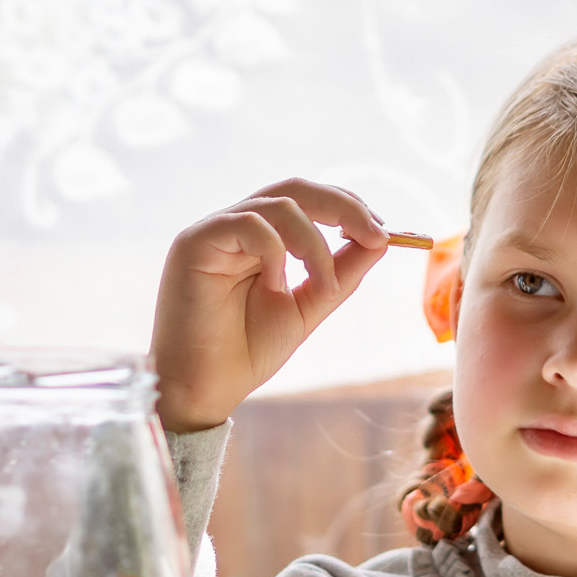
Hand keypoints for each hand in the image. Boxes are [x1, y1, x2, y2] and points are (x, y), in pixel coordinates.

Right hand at [150, 180, 389, 431]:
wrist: (206, 388)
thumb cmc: (248, 350)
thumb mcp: (310, 305)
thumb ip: (342, 271)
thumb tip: (380, 239)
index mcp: (260, 237)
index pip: (307, 199)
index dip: (347, 206)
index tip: (382, 232)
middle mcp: (236, 226)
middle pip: (295, 188)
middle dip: (344, 207)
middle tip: (376, 234)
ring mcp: (214, 231)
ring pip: (278, 205)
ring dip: (315, 244)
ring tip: (324, 287)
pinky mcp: (194, 243)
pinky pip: (247, 224)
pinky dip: (275, 252)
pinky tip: (276, 287)